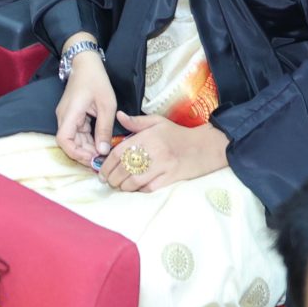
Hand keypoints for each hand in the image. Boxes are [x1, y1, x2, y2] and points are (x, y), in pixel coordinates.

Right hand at [54, 47, 116, 165]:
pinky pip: (77, 133)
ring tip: (103, 154)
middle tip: (102, 161)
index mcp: (70, 113)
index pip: (63, 140)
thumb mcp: (106, 105)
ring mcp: (67, 116)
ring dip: (87, 148)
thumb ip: (104, 129)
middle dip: (84, 154)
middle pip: (69, 142)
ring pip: (74, 139)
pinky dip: (87, 140)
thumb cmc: (97, 80)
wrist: (86, 63)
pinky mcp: (72, 116)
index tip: (92, 158)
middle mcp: (64, 117)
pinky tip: (100, 144)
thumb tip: (102, 151)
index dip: (75, 153)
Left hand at [102, 111, 228, 192]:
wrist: (205, 147)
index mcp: (149, 136)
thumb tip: (118, 116)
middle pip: (124, 169)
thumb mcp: (158, 122)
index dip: (107, 163)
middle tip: (108, 181)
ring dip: (123, 186)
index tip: (102, 170)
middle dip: (112, 178)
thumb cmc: (178, 134)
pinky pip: (149, 188)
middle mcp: (154, 151)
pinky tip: (134, 189)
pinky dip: (139, 191)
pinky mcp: (171, 179)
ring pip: (134, 181)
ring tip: (118, 186)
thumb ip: (136, 121)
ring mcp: (163, 166)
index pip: (120, 152)